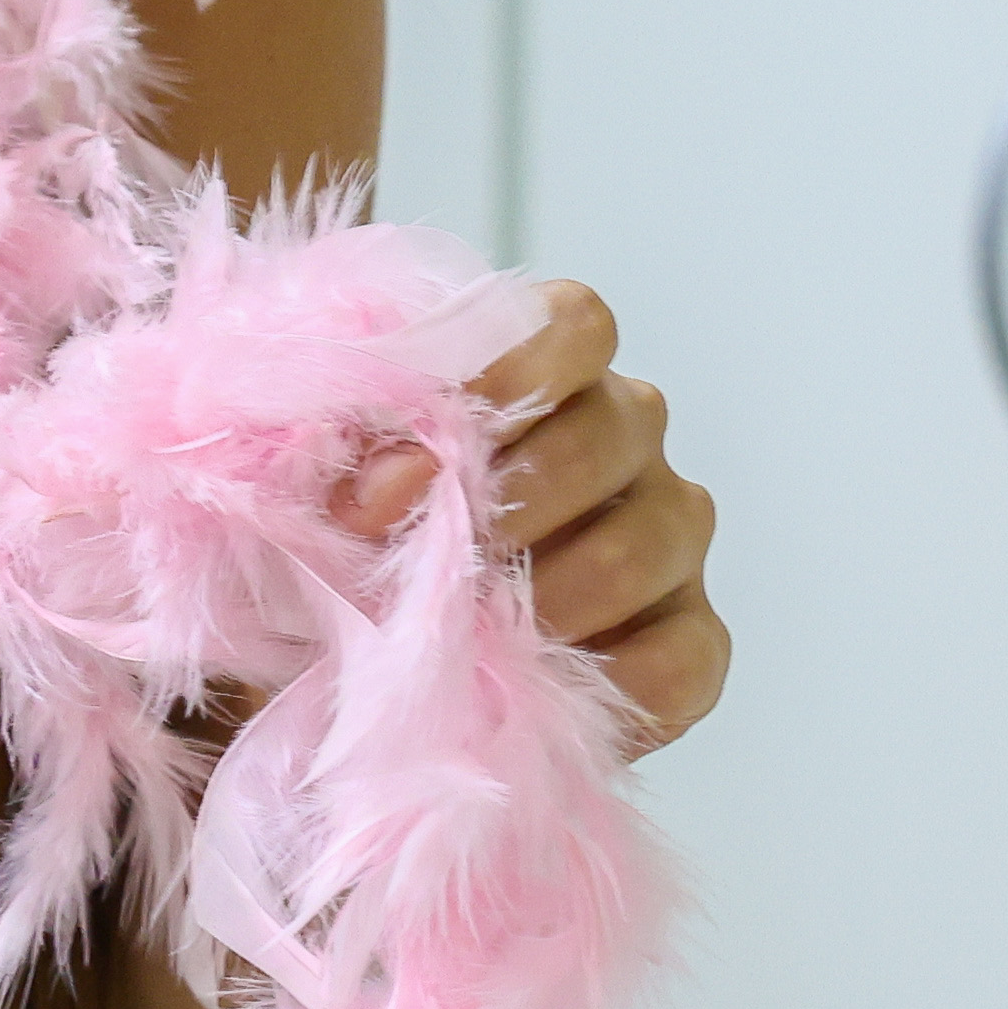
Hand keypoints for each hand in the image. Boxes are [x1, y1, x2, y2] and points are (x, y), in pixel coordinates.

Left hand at [338, 279, 727, 748]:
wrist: (346, 650)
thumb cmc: (338, 531)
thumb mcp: (319, 473)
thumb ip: (346, 447)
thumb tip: (384, 486)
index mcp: (543, 365)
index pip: (573, 323)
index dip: (505, 372)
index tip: (419, 439)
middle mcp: (624, 433)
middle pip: (611, 430)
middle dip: (503, 498)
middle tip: (418, 551)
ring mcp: (666, 533)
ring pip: (647, 542)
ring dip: (542, 594)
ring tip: (461, 627)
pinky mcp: (689, 637)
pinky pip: (680, 657)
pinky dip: (603, 679)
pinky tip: (529, 685)